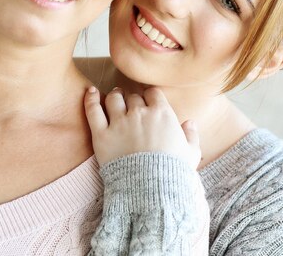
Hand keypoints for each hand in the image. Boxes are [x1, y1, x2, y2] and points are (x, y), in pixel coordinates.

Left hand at [84, 86, 200, 169]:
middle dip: (133, 98)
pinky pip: (93, 110)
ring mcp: (119, 123)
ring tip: (115, 96)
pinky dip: (91, 98)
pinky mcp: (101, 134)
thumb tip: (190, 123)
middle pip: (133, 96)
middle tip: (130, 102)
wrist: (152, 190)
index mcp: (162, 114)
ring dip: (115, 96)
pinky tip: (91, 91)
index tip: (149, 101)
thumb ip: (191, 136)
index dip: (150, 96)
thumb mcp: (190, 155)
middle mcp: (139, 113)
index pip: (153, 93)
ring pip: (114, 99)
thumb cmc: (174, 173)